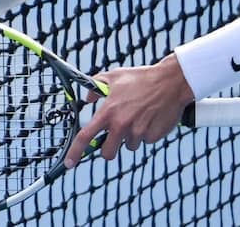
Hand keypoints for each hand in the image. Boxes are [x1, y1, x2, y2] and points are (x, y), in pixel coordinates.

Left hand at [64, 55, 194, 167]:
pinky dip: (146, 133)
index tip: (68, 163)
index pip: (86, 136)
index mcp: (109, 111)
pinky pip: (145, 141)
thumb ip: (97, 86)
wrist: (170, 82)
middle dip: (109, 149)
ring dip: (131, 136)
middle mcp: (121, 125)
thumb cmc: (141, 78)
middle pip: (107, 153)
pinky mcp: (153, 137)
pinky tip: (150, 117)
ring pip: (129, 145)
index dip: (75, 152)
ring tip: (139, 116)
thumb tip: (88, 98)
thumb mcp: (115, 76)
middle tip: (115, 136)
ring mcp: (138, 132)